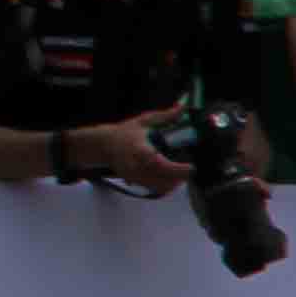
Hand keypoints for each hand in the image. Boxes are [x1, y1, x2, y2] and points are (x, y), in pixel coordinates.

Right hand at [72, 114, 193, 193]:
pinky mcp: (134, 182)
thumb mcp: (144, 121)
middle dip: (179, 177)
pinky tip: (172, 179)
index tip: (191, 167)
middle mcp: (135, 165)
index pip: (157, 162)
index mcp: (139, 148)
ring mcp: (134, 176)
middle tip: (189, 170)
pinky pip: (154, 189)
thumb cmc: (125, 132)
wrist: (104, 145)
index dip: (176, 168)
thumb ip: (165, 116)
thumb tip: (182, 107)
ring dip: (174, 183)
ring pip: (160, 187)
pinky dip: (166, 186)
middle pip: (162, 178)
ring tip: (182, 174)